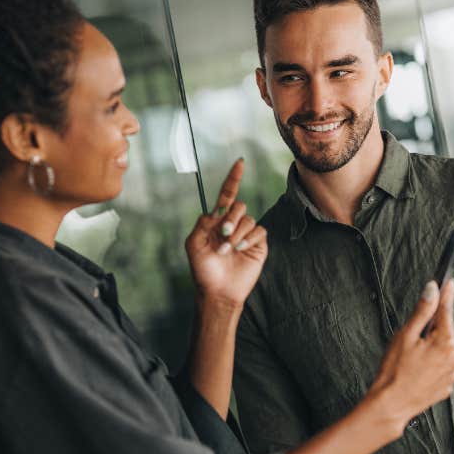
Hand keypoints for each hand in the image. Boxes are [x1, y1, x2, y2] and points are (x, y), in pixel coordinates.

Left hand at [185, 159, 267, 306]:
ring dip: (236, 234)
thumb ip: (202, 223)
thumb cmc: (203, 270)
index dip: (233, 178)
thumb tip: (215, 211)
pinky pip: (259, 230)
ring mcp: (246, 234)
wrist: (219, 291)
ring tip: (227, 251)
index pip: (227, 194)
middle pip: (239, 205)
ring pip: (248, 219)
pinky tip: (240, 250)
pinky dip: (248, 239)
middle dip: (230, 219)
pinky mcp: (258, 244)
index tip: (240, 162)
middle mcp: (233, 224)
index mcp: (217, 221)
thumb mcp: (194, 244)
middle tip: (222, 236)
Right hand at [364, 279, 453, 438]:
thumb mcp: (405, 335)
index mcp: (446, 343)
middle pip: (444, 332)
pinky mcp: (445, 386)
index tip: (449, 281)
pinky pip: (440, 367)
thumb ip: (422, 311)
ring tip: (410, 359)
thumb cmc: (394, 371)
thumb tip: (433, 290)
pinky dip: (430, 364)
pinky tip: (415, 369)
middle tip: (411, 338)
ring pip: (442, 350)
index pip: (447, 311)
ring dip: (430, 348)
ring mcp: (451, 374)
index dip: (446, 295)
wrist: (391, 404)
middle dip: (430, 330)